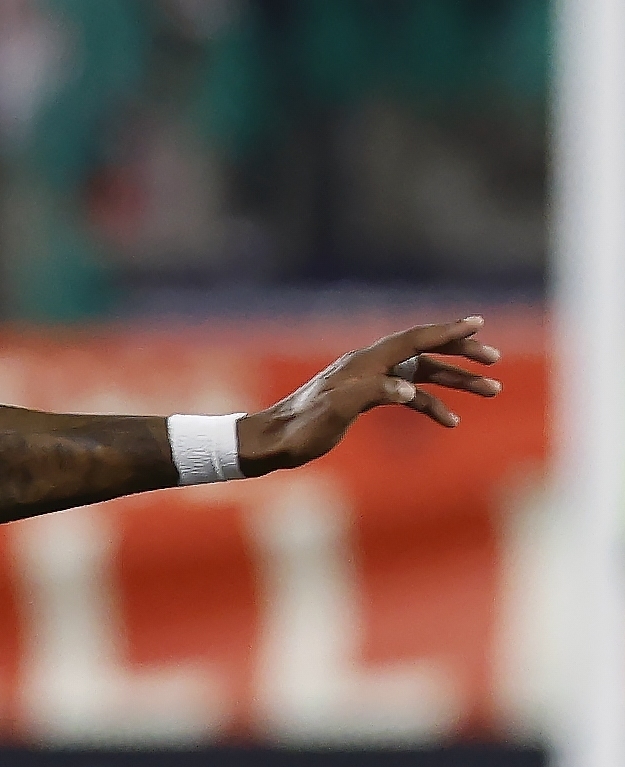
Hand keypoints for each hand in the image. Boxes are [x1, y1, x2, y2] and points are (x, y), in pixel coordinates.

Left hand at [243, 318, 500, 471]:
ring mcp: (369, 382)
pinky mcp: (365, 400)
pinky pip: (408, 396)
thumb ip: (372, 394)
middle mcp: (369, 366)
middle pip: (425, 352)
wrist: (271, 443)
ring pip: (422, 375)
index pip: (413, 339)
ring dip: (455, 381)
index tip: (479, 323)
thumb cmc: (299, 428)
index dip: (447, 330)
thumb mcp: (334, 411)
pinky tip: (450, 421)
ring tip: (491, 390)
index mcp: (364, 362)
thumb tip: (410, 389)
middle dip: (461, 354)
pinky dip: (431, 405)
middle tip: (494, 362)